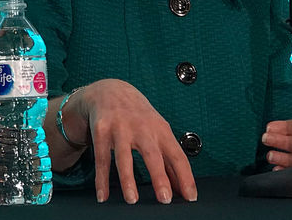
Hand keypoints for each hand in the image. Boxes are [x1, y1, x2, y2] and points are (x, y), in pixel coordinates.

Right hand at [67, 79, 197, 203]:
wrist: (110, 91)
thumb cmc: (139, 117)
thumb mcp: (157, 131)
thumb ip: (168, 158)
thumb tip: (181, 187)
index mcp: (160, 130)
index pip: (177, 155)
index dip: (185, 176)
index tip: (190, 197)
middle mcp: (142, 128)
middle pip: (152, 154)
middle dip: (159, 176)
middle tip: (165, 199)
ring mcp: (120, 129)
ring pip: (124, 157)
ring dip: (128, 179)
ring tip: (132, 199)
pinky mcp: (102, 131)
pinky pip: (101, 159)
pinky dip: (101, 179)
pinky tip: (103, 196)